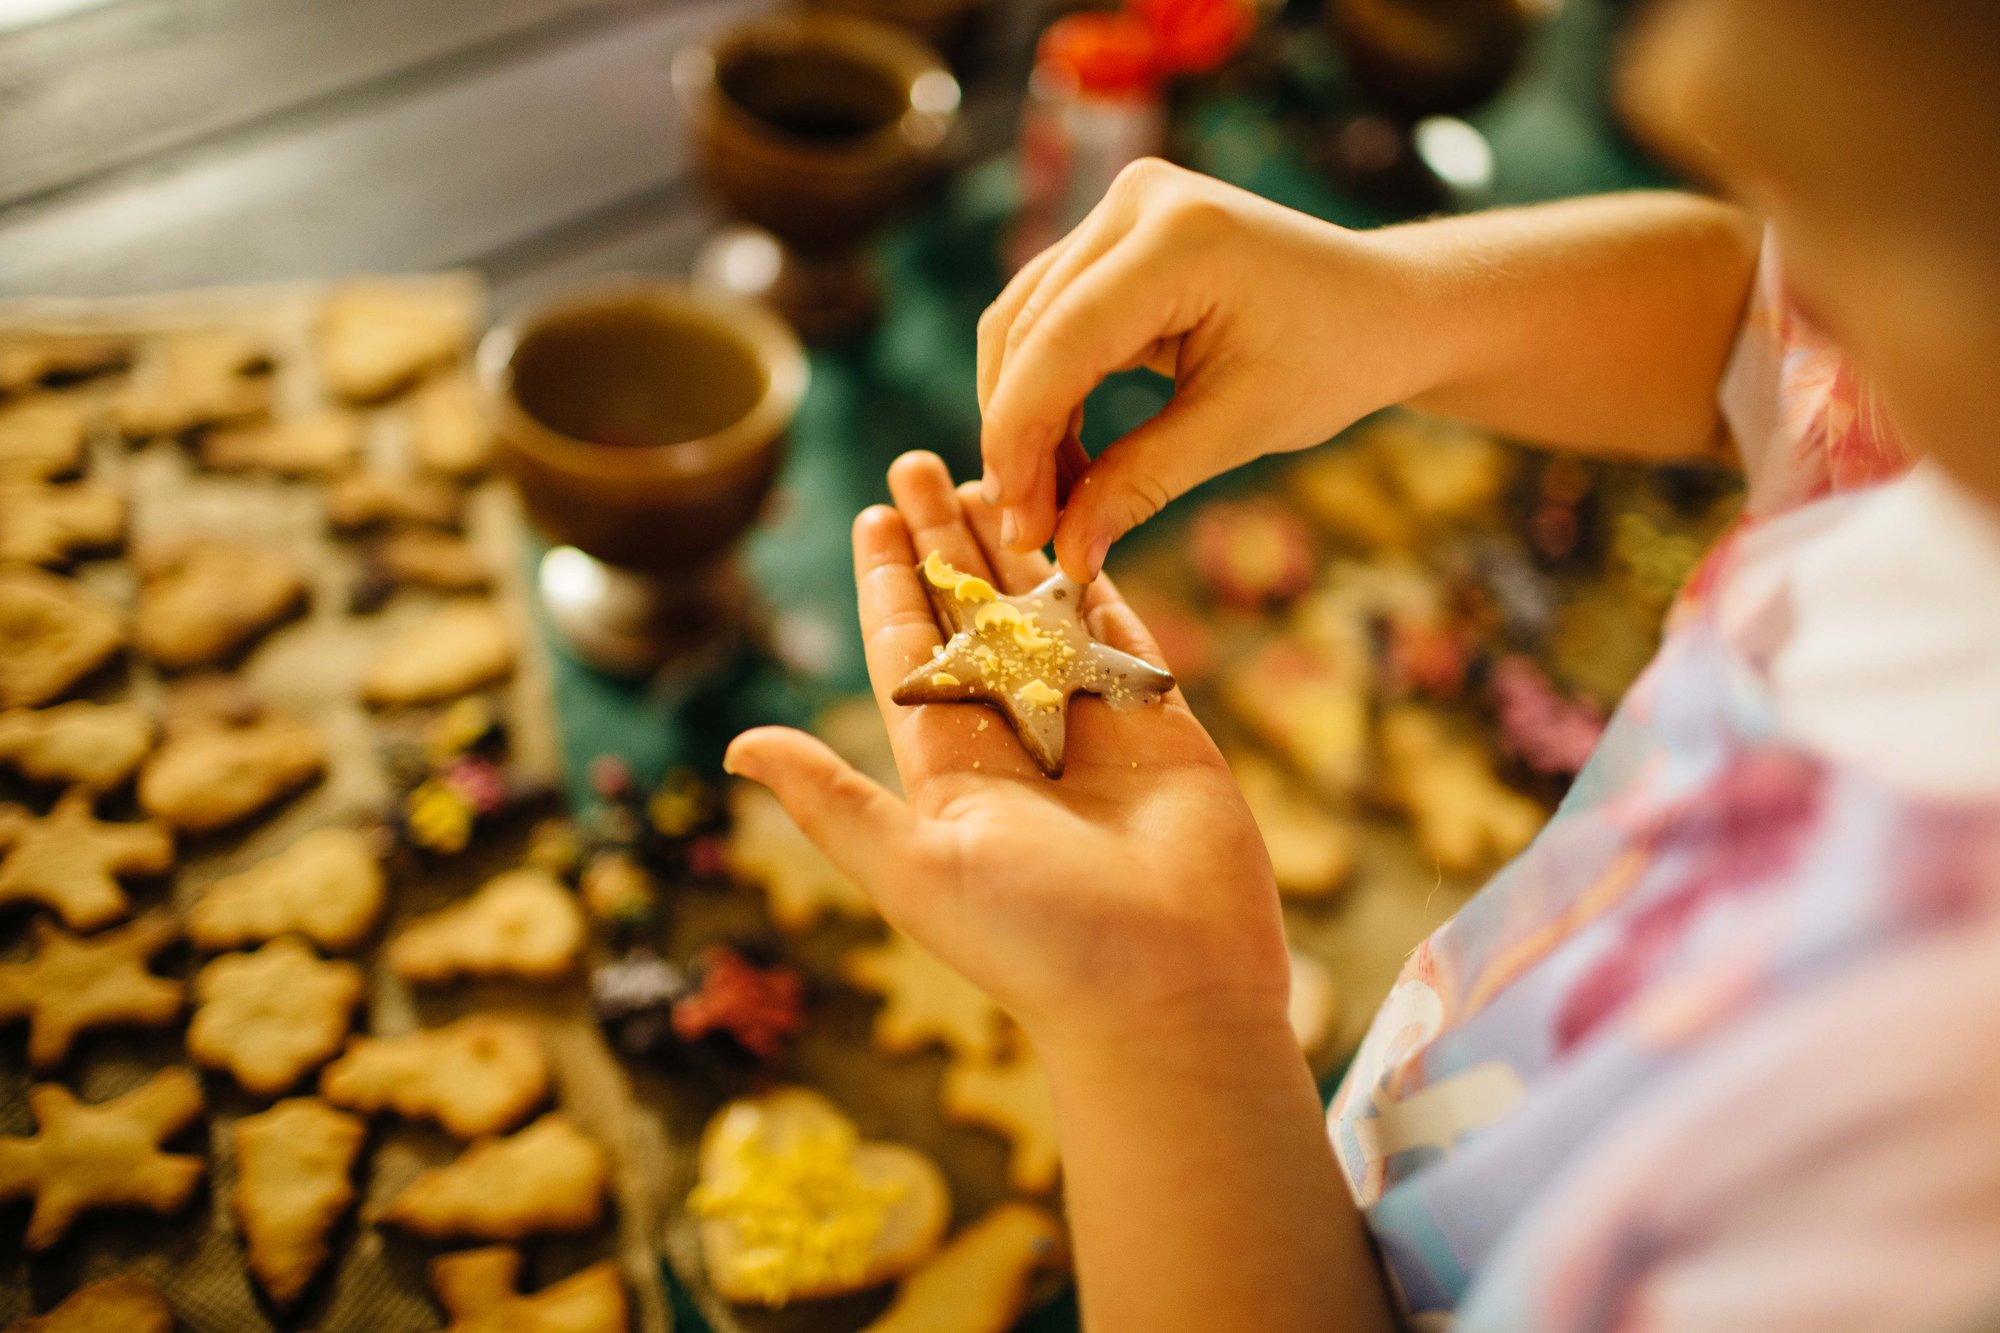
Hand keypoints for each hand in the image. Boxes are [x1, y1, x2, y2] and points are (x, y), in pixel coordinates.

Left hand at [724, 452, 1291, 1058]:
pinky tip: (1079, 523)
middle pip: (968, 611)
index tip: (871, 512)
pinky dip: (1100, 576)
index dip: (887, 580)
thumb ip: (832, 801)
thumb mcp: (915, 870)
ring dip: (1015, 544)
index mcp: (947, 766)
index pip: (906, 649)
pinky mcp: (1158, 723)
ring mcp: (1088, 725)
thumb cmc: (1037, 942)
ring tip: (995, 468)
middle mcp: (1013, 736)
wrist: (1172, 990)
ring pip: (1042, 609)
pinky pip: (1122, 630)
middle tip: (918, 458)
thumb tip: (734, 748)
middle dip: (940, 539)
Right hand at [977, 158, 1439, 580]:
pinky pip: (1050, 318)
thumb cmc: (1336, 358)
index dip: (1021, 437)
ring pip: (1024, 324)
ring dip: (1023, 417)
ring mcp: (1122, 211)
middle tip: (1028, 530)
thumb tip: (1066, 554)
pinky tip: (1063, 461)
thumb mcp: (1240, 427)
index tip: (1017, 523)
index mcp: (1180, 237)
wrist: (1387, 308)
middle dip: (1016, 436)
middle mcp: (1136, 202)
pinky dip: (1047, 392)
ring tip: (1046, 505)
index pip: (1061, 340)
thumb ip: (1142, 482)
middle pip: (1026, 329)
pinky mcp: (1116, 237)